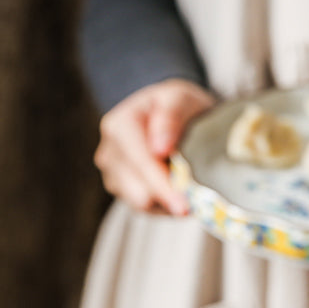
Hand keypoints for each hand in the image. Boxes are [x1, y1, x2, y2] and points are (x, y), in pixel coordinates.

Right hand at [93, 78, 215, 214]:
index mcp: (119, 126)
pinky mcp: (121, 191)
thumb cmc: (176, 105)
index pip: (141, 163)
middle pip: (139, 192)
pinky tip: (177, 190)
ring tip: (189, 187)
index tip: (184, 206)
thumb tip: (160, 148)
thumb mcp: (180, 98)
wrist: (168, 114)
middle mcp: (109, 153)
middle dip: (169, 196)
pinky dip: (165, 204)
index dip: (163, 186)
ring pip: (141, 204)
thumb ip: (171, 117)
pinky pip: (145, 209)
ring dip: (168, 201)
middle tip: (199, 197)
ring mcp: (112, 175)